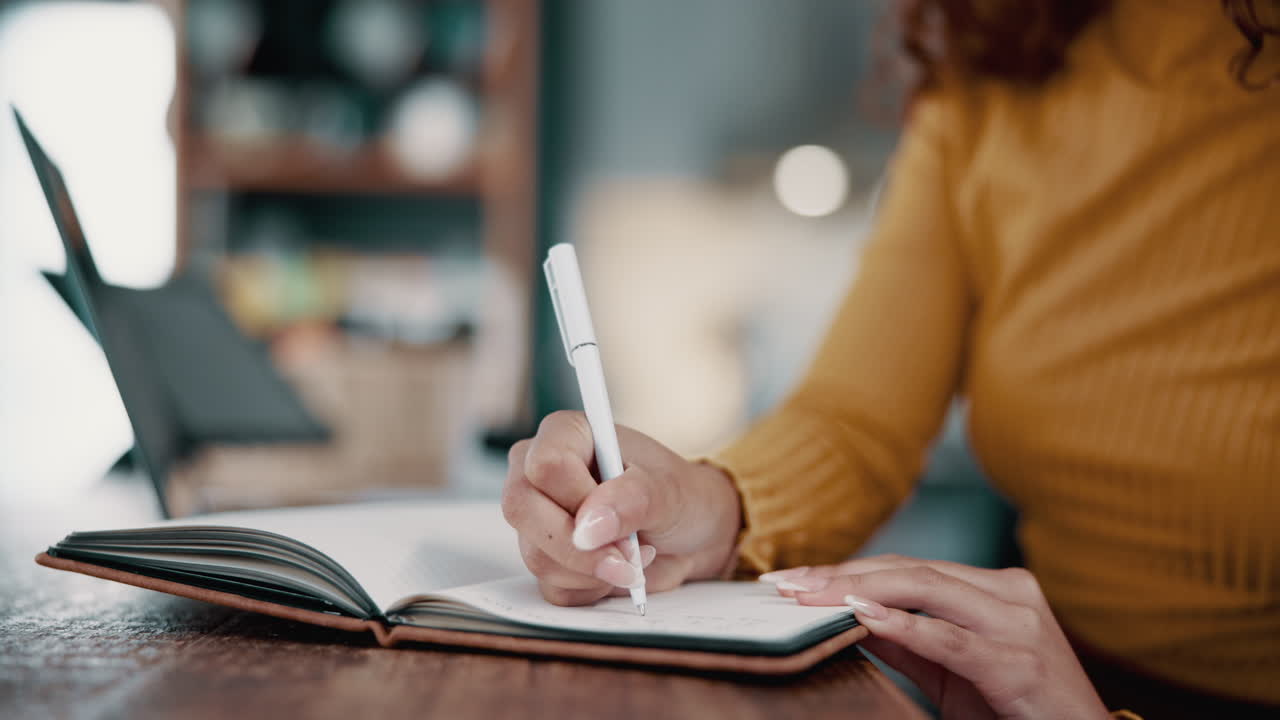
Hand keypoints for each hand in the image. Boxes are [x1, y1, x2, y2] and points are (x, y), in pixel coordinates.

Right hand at [501, 411, 741, 605]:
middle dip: (580, 547)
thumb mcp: (669, 490)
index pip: (545, 465)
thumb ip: (631, 500)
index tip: (619, 521)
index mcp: (566, 435)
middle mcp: (539, 472)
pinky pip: (551, 586)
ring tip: (633, 557)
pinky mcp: (546, 556)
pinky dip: (591, 589)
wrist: (691, 533)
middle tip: (629, 558)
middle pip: (523, 510)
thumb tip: (589, 527)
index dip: (579, 500)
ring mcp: (538, 517)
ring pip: (537, 555)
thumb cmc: (679, 495)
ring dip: (593, 570)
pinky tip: (616, 571)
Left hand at [765, 555, 1108, 719]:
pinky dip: (905, 624)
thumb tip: (845, 616)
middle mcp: (1009, 592)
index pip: (908, 567)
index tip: (792, 579)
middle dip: (841, 574)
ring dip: (858, 590)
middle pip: (910, 570)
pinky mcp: (1019, 662)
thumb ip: (905, 641)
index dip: (848, 569)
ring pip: (926, 589)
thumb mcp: (950, 672)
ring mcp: (1019, 623)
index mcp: (994, 588)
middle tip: (786, 584)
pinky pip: (952, 638)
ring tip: (810, 596)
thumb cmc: (1016, 709)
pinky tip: (865, 615)